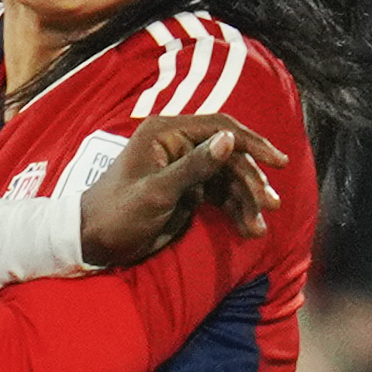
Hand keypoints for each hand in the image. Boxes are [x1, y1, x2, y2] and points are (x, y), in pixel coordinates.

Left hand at [77, 114, 284, 265]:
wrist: (93, 242)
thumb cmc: (116, 214)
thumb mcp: (156, 192)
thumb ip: (194, 166)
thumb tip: (231, 139)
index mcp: (166, 132)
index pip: (220, 128)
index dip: (252, 143)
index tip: (277, 162)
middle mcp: (178, 144)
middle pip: (229, 155)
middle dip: (251, 182)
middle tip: (270, 205)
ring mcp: (184, 167)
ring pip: (229, 178)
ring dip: (247, 201)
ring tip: (257, 228)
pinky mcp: (188, 190)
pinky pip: (221, 195)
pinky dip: (236, 211)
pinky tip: (248, 228)